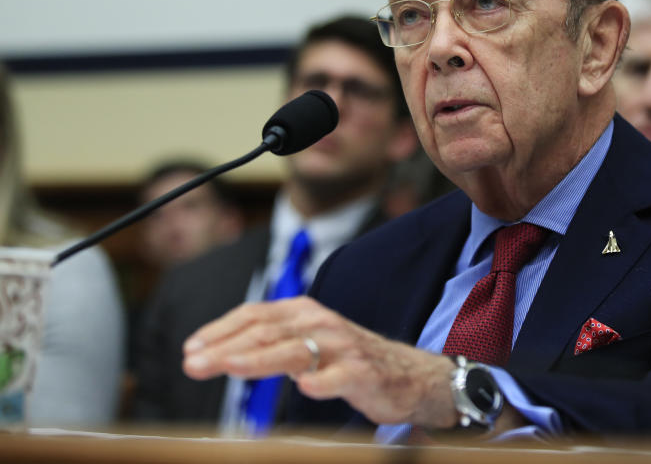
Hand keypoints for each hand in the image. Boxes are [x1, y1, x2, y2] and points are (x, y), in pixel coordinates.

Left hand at [182, 296, 458, 427]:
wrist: (409, 375)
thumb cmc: (349, 360)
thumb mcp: (307, 344)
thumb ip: (271, 345)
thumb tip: (220, 353)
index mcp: (304, 313)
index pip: (255, 315)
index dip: (220, 329)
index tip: (191, 348)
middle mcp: (320, 323)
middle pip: (267, 331)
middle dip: (226, 347)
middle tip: (194, 363)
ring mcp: (342, 347)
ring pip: (295, 350)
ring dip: (259, 359)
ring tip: (230, 366)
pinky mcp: (363, 373)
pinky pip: (339, 377)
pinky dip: (321, 381)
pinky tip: (305, 387)